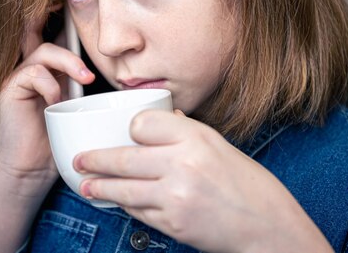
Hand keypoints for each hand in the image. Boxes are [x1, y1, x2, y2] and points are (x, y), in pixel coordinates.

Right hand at [0, 17, 94, 189]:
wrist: (35, 168)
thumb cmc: (61, 137)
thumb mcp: (82, 106)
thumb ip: (88, 84)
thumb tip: (120, 68)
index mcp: (50, 67)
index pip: (55, 32)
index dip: (63, 15)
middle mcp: (33, 66)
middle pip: (40, 28)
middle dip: (51, 13)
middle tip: (68, 5)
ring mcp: (20, 76)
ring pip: (43, 51)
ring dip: (68, 62)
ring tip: (85, 79)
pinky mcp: (11, 89)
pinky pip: (32, 73)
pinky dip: (50, 85)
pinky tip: (57, 102)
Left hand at [74, 110, 332, 252]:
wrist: (268, 226)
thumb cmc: (247, 184)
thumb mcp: (220, 146)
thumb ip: (186, 132)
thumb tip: (158, 121)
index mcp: (196, 137)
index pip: (143, 123)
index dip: (130, 128)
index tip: (125, 133)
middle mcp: (183, 164)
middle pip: (124, 157)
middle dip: (95, 160)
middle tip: (80, 160)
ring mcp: (175, 196)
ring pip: (124, 189)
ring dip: (99, 187)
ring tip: (86, 185)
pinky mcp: (173, 224)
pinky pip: (138, 211)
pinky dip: (125, 205)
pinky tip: (116, 201)